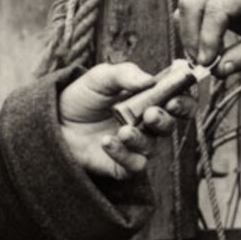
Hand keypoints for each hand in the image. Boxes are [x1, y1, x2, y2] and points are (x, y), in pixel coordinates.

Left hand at [59, 61, 171, 186]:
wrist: (54, 121)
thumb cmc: (82, 97)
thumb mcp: (100, 77)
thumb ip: (125, 74)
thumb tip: (150, 80)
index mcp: (150, 98)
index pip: (179, 98)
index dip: (185, 97)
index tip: (176, 95)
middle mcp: (148, 123)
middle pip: (171, 125)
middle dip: (165, 120)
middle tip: (152, 114)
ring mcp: (136, 145)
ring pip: (153, 146)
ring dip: (140, 138)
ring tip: (123, 130)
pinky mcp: (123, 165)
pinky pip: (134, 165)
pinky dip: (123, 154)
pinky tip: (106, 142)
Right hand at [175, 0, 240, 73]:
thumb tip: (218, 70)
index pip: (216, 7)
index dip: (207, 38)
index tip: (207, 64)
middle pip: (192, 2)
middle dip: (191, 37)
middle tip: (201, 65)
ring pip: (186, 5)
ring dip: (188, 35)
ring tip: (204, 59)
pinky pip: (189, 9)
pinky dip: (191, 30)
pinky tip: (204, 48)